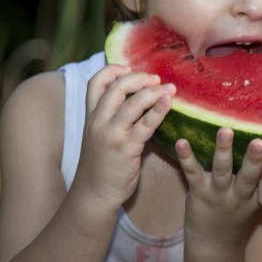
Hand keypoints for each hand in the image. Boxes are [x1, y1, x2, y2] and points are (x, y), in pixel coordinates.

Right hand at [74, 65, 174, 209]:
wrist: (94, 193)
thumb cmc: (102, 163)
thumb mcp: (100, 134)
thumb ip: (114, 116)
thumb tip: (141, 97)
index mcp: (91, 116)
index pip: (96, 82)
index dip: (112, 70)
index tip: (129, 68)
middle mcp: (98, 121)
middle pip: (116, 87)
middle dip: (139, 78)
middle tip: (156, 78)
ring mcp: (112, 134)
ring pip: (132, 103)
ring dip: (153, 91)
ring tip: (170, 88)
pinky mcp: (126, 148)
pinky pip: (146, 124)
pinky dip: (159, 110)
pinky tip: (170, 102)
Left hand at [176, 128, 261, 245]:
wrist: (212, 245)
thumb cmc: (240, 218)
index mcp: (256, 198)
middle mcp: (238, 195)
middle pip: (247, 176)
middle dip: (253, 160)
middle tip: (258, 142)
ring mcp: (217, 193)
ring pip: (221, 169)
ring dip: (223, 150)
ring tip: (225, 131)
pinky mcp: (198, 191)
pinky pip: (191, 172)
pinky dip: (186, 157)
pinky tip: (182, 142)